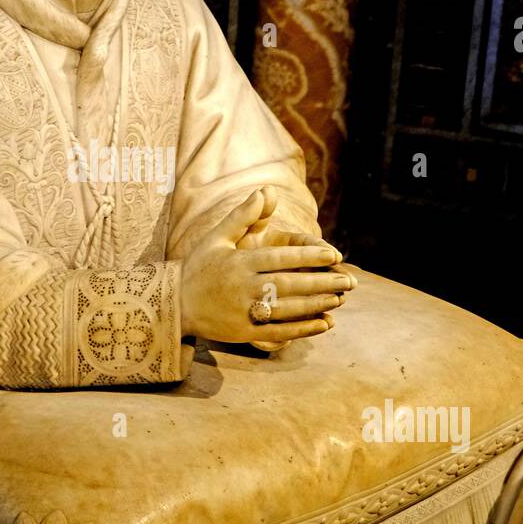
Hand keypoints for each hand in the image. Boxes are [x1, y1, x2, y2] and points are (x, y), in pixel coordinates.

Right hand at [180, 188, 354, 344]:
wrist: (173, 305)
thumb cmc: (198, 267)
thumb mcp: (217, 237)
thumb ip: (243, 215)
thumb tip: (266, 190)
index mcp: (239, 262)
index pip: (281, 258)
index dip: (309, 257)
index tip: (333, 255)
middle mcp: (243, 287)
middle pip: (290, 284)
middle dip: (322, 282)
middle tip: (349, 280)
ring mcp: (244, 312)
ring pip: (288, 309)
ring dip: (317, 304)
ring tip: (340, 298)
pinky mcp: (245, 332)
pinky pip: (280, 332)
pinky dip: (304, 329)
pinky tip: (324, 323)